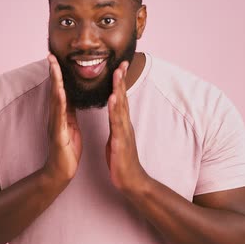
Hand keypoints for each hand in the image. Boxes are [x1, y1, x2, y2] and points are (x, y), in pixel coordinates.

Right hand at [42, 54, 82, 184]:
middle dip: (53, 72)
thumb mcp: (71, 126)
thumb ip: (69, 111)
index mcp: (61, 114)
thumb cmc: (66, 149)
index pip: (59, 89)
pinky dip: (60, 104)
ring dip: (54, 83)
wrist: (61, 171)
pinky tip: (60, 93)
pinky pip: (59, 117)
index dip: (58, 73)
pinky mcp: (58, 135)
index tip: (57, 57)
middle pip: (54, 90)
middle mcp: (55, 116)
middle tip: (50, 55)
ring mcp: (55, 125)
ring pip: (55, 100)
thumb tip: (70, 96)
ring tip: (53, 67)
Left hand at [105, 61, 147, 193]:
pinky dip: (115, 111)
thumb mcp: (117, 139)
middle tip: (121, 62)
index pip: (120, 99)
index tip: (119, 66)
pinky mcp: (120, 142)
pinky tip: (113, 100)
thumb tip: (113, 115)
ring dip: (119, 90)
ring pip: (121, 107)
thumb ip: (116, 125)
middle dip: (121, 80)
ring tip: (117, 74)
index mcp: (121, 124)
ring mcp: (124, 132)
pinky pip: (117, 124)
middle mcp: (125, 124)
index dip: (119, 83)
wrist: (131, 181)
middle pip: (123, 98)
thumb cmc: (122, 161)